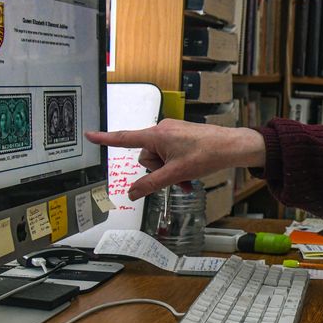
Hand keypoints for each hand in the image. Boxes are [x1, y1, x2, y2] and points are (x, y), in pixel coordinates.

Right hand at [85, 121, 264, 199]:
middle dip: (158, 170)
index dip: (105, 139)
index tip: (89, 135)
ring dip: (169, 171)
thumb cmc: (207, 153)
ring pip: (159, 158)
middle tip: (176, 177)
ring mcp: (172, 132)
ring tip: (186, 177)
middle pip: (146, 156)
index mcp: (156, 134)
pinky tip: (188, 174)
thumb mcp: (175, 174)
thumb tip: (132, 192)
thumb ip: (151, 184)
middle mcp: (162, 130)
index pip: (124, 138)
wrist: (232, 146)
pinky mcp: (181, 136)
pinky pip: (170, 154)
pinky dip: (176, 166)